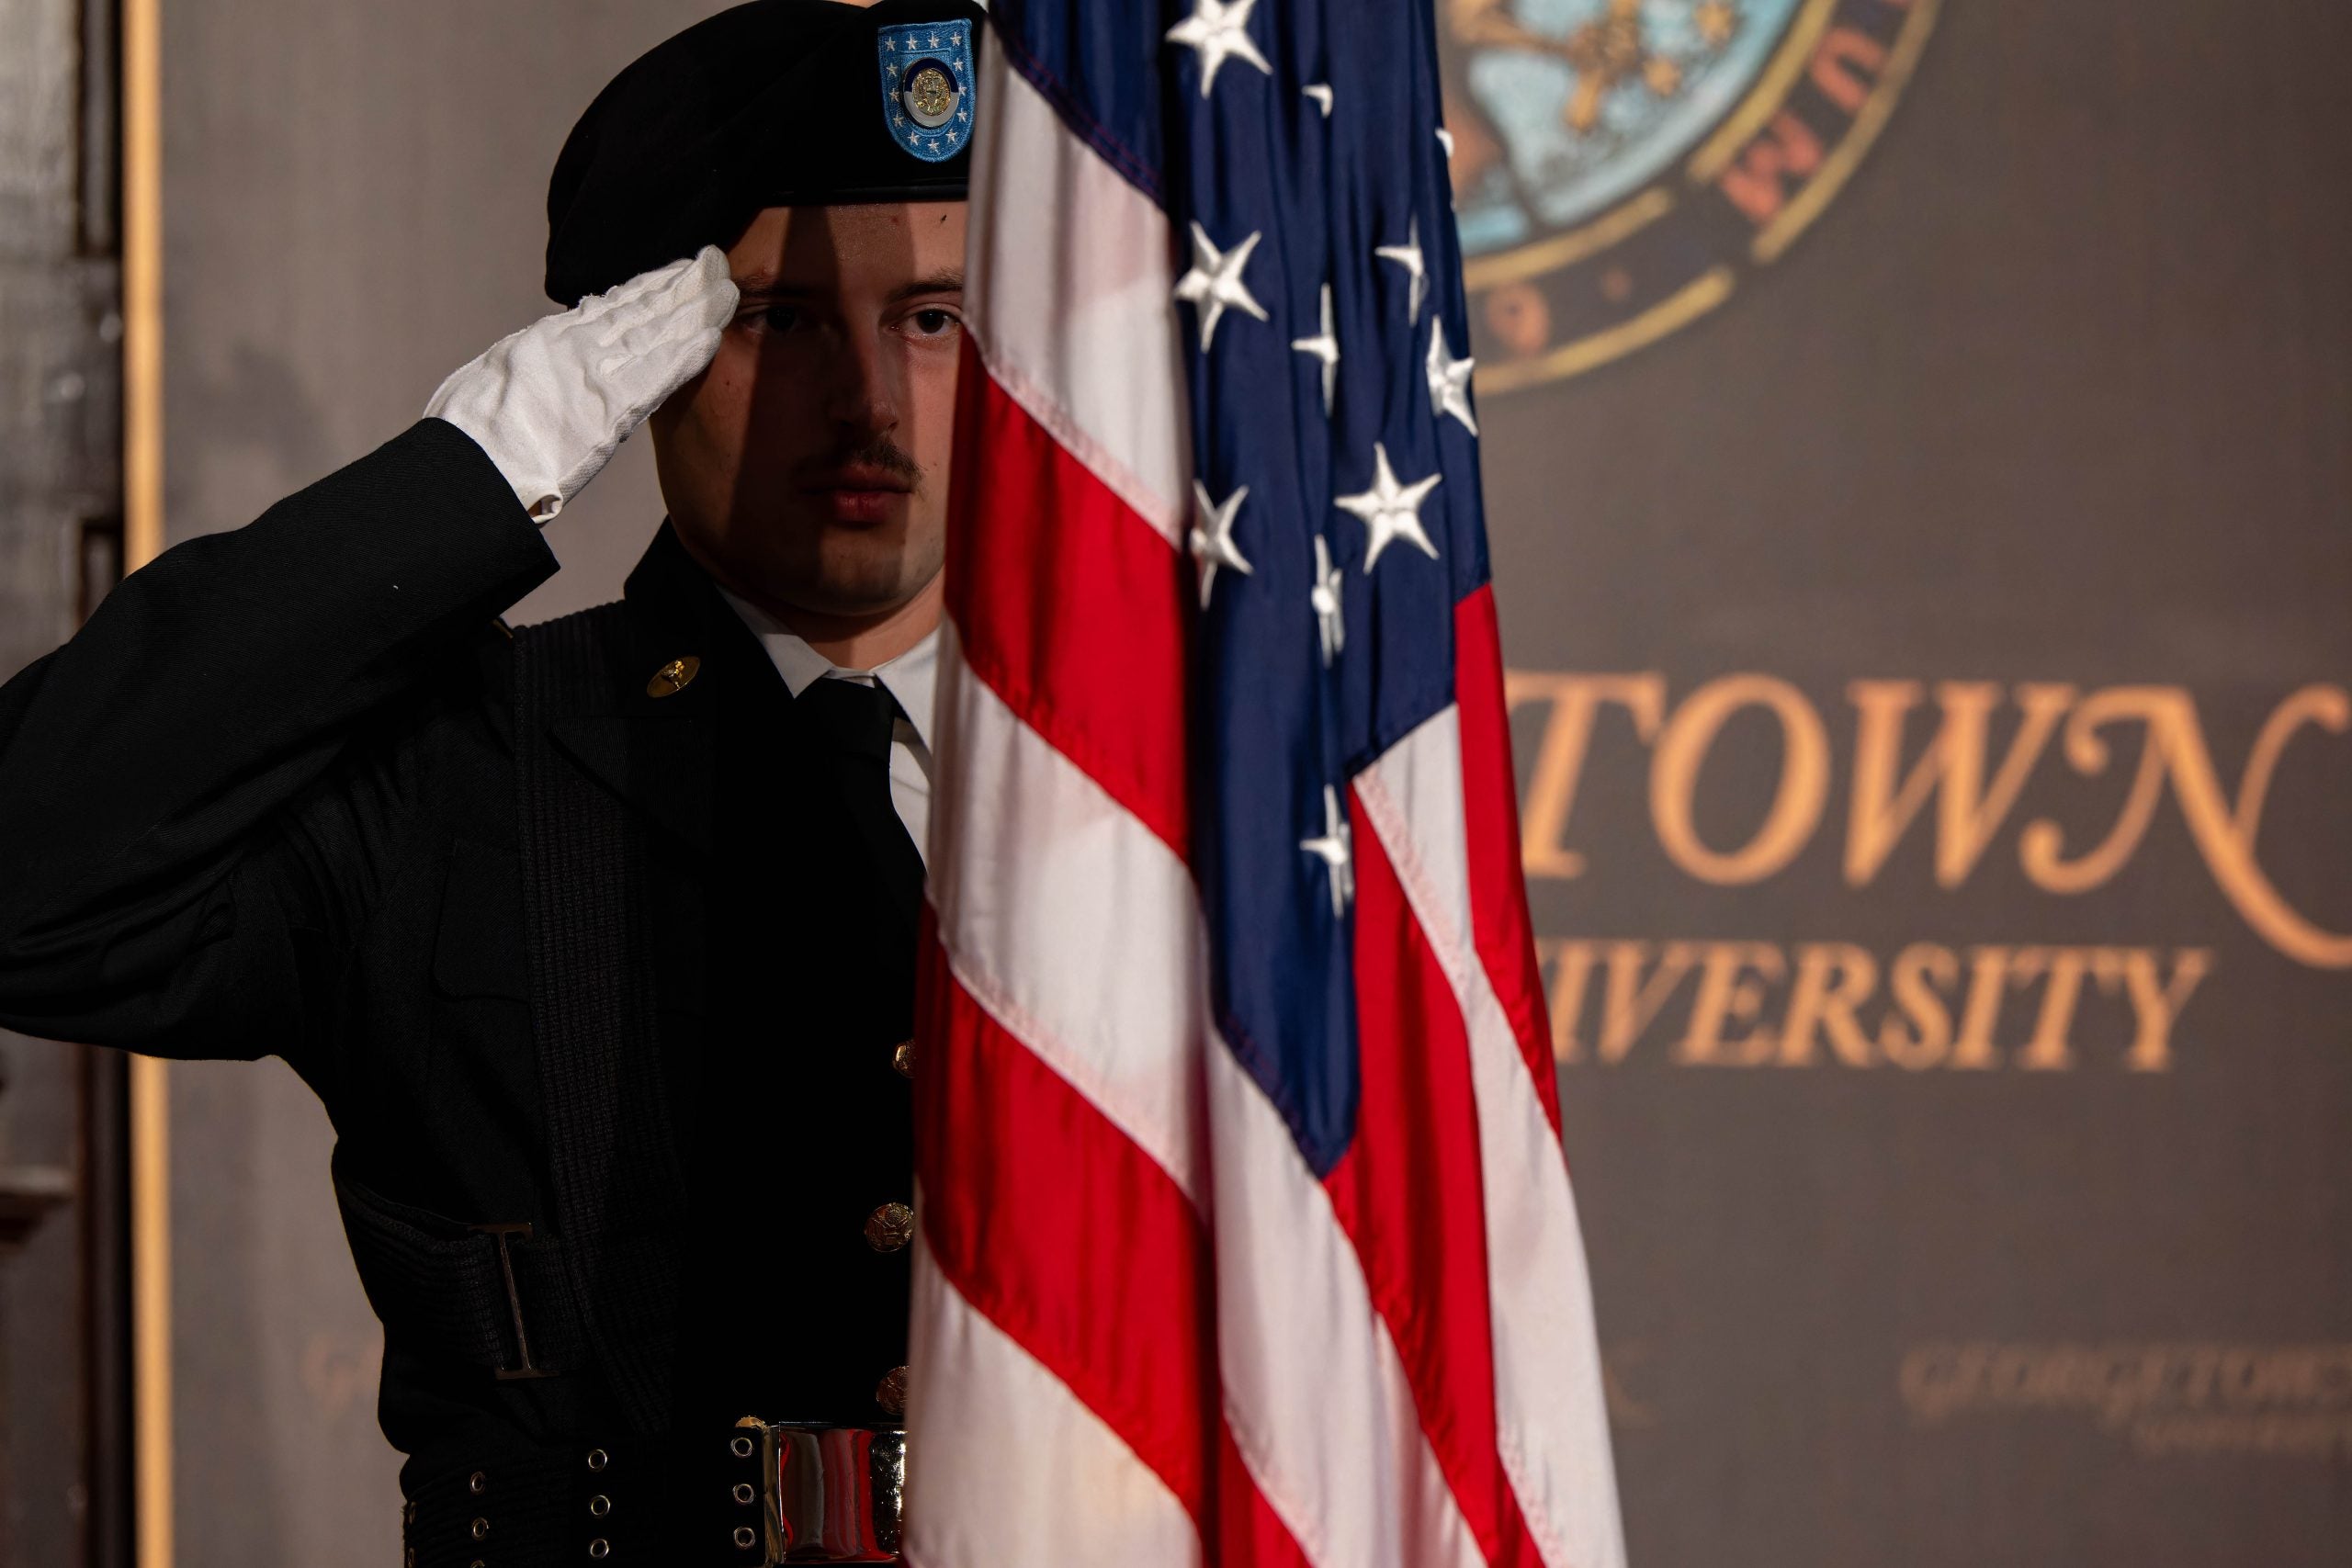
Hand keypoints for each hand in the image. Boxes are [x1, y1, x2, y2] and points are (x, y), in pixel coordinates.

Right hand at [425, 246, 737, 520]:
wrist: (472, 463)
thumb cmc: (472, 433)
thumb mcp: (496, 380)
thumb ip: (531, 364)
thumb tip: (543, 353)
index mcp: (546, 341)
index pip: (607, 308)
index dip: (643, 289)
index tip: (670, 274)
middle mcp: (575, 349)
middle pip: (638, 311)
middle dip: (677, 288)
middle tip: (711, 264)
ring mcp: (595, 374)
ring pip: (655, 333)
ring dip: (693, 311)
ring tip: (724, 288)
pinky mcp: (612, 408)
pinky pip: (659, 375)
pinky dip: (686, 353)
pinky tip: (713, 335)